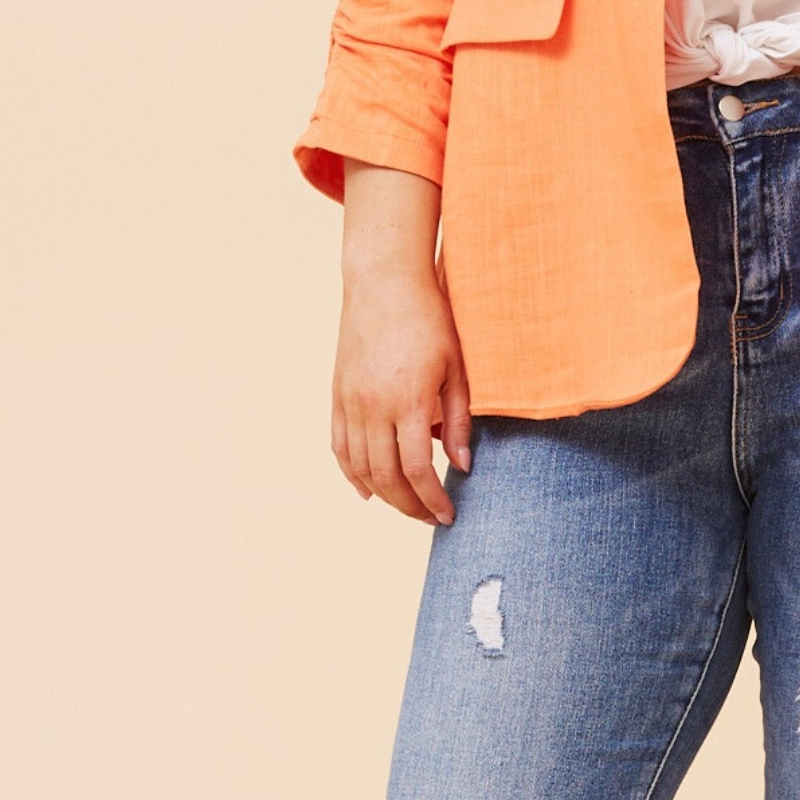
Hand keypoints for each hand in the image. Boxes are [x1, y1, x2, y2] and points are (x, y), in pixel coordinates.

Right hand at [332, 162, 471, 524]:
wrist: (384, 281)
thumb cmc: (430, 320)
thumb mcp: (457, 368)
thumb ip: (459, 420)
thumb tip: (462, 466)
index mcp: (408, 400)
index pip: (418, 469)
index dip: (432, 500)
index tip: (448, 515)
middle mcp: (373, 406)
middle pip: (386, 476)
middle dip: (410, 506)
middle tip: (431, 518)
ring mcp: (350, 401)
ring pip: (360, 467)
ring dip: (384, 495)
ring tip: (407, 506)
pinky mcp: (338, 395)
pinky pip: (340, 447)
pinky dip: (352, 474)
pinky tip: (368, 491)